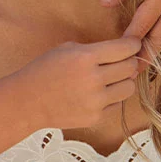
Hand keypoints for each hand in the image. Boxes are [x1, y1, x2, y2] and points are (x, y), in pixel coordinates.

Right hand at [13, 36, 143, 130]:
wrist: (27, 100)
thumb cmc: (43, 71)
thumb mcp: (64, 50)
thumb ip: (93, 50)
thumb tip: (123, 54)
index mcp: (84, 57)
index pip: (124, 49)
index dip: (133, 45)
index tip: (134, 45)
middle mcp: (93, 78)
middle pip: (130, 68)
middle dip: (129, 62)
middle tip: (121, 62)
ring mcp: (96, 100)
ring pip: (129, 88)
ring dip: (123, 81)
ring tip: (110, 79)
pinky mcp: (96, 116)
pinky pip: (116, 104)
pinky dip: (110, 98)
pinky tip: (94, 94)